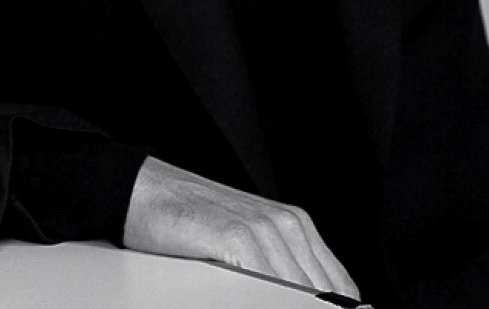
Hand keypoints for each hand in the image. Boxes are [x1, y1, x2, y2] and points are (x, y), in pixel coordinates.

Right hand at [123, 155, 359, 297]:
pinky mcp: (235, 237)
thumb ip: (285, 268)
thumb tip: (314, 299)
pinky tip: (251, 305)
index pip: (341, 287)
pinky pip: (265, 288)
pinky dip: (264, 303)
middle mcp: (287, 224)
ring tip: (265, 307)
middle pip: (321, 294)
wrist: (148, 192)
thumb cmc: (194, 222)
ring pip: (298, 293)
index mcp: (298, 225)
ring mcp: (262, 229)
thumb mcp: (250, 241)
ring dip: (288, 307)